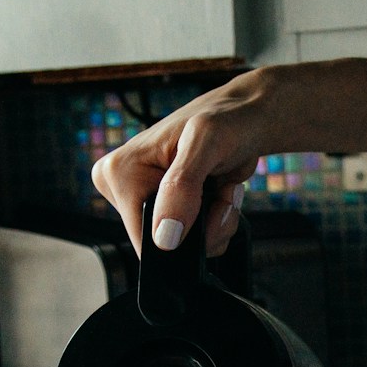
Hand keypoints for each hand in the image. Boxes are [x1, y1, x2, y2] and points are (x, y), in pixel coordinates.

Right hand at [91, 69, 282, 256]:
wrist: (248, 118)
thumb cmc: (226, 118)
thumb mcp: (205, 142)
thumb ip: (182, 186)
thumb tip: (163, 237)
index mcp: (118, 171)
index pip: (142, 239)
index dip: (182, 233)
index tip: (207, 197)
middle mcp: (125, 189)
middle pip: (165, 246)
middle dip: (204, 226)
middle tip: (219, 188)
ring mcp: (149, 202)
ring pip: (185, 247)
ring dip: (217, 222)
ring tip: (222, 187)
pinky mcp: (169, 210)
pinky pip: (197, 242)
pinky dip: (219, 221)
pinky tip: (222, 191)